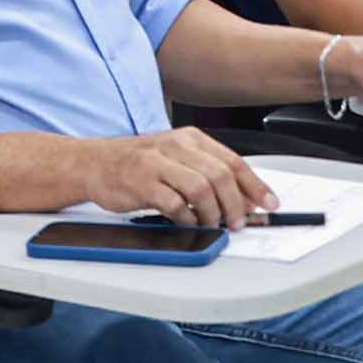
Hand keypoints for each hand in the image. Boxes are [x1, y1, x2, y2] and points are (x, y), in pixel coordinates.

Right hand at [76, 124, 268, 226]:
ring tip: (211, 224)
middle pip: (221, 176)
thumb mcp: (176, 159)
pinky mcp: (141, 181)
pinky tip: (186, 222)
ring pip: (201, 189)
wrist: (94, 163)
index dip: (255, 186)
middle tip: (238, 222)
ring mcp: (157, 162)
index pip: (233, 161)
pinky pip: (175, 204)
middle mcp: (175, 145)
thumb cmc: (137, 164)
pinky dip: (186, 218)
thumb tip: (245, 198)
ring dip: (212, 213)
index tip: (269, 204)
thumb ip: (208, 173)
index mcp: (190, 138)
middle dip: (236, 204)